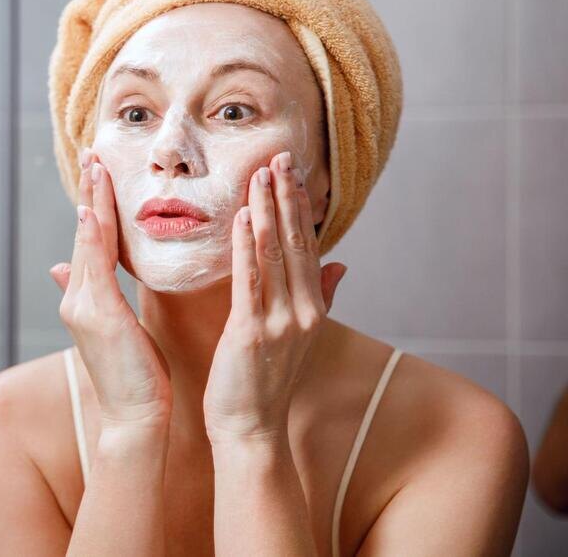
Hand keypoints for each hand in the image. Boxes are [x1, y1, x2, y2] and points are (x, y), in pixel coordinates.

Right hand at [51, 149, 171, 431]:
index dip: (94, 206)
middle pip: (85, 235)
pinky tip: (92, 212)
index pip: (91, 243)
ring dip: (91, 203)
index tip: (99, 172)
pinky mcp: (97, 315)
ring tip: (96, 168)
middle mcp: (78, 299)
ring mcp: (83, 306)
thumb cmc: (136, 379)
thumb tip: (66, 269)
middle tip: (93, 154)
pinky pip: (95, 267)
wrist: (133, 418)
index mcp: (86, 301)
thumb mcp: (116, 331)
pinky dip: (93, 237)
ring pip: (87, 243)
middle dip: (90, 193)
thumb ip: (98, 295)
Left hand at [203, 151, 346, 445]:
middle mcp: (303, 311)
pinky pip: (251, 281)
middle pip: (297, 243)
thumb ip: (319, 298)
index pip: (307, 246)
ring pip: (276, 255)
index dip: (300, 207)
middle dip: (287, 197)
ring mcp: (281, 322)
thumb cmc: (265, 383)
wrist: (251, 429)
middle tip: (280, 156)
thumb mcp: (299, 337)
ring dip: (268, 211)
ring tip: (262, 173)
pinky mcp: (253, 333)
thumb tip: (340, 264)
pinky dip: (248, 248)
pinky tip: (244, 217)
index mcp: (312, 308)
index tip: (292, 171)